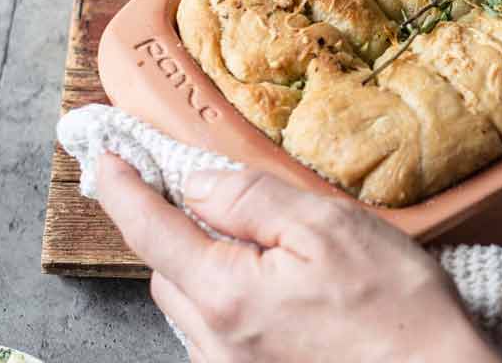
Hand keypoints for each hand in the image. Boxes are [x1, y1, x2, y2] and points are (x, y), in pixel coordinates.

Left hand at [95, 155, 500, 362]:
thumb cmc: (396, 306)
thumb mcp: (328, 226)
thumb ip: (253, 200)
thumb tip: (197, 184)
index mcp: (227, 294)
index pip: (151, 231)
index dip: (123, 189)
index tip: (105, 158)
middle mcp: (215, 342)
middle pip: (169, 271)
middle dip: (178, 228)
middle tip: (208, 192)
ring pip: (192, 304)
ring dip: (207, 266)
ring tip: (266, 246)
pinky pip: (219, 331)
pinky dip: (231, 298)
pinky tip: (281, 289)